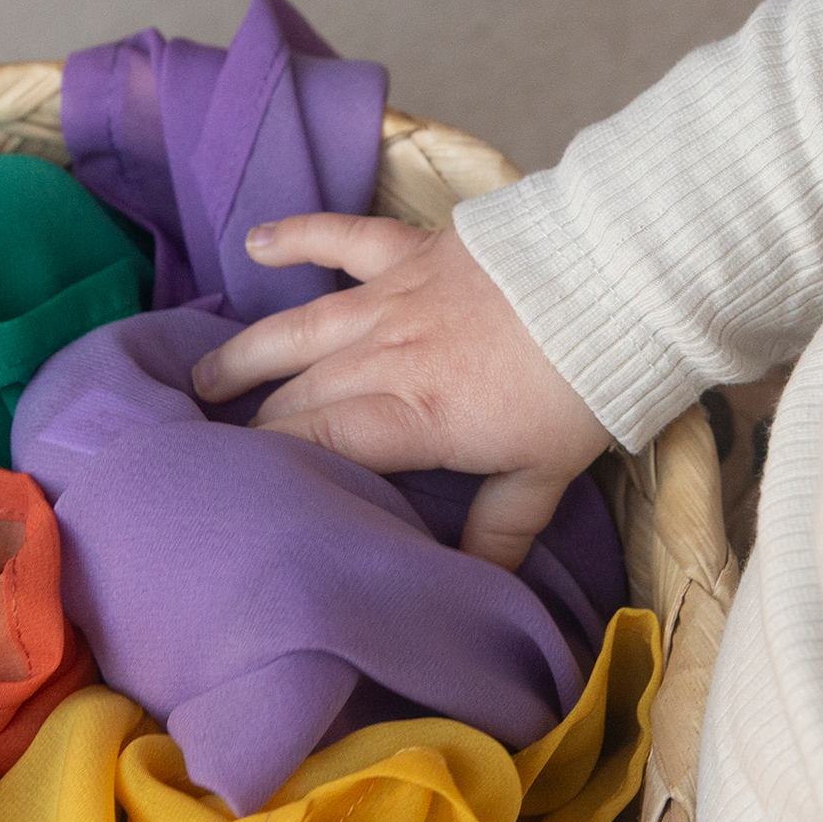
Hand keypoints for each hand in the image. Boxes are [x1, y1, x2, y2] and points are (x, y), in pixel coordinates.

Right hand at [191, 215, 611, 569]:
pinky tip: (257, 243)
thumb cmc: (585, 382)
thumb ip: (499, 530)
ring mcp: (393, 298)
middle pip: (297, 392)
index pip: (314, 442)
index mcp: (411, 415)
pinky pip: (342, 239)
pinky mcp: (413, 252)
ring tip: (202, 378)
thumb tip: (473, 584)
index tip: (232, 484)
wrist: (621, 281)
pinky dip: (298, 236)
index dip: (267, 461)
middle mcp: (384, 355)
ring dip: (247, 353)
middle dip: (249, 421)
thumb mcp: (546, 474)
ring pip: (299, 328)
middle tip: (208, 447)